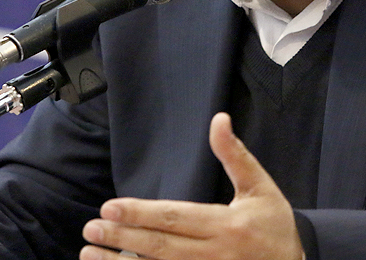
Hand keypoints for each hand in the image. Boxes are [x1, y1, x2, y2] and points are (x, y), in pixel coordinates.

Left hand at [81, 112, 303, 259]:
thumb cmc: (275, 224)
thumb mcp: (260, 187)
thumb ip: (235, 155)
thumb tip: (219, 120)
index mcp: (226, 225)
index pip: (175, 218)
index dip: (141, 214)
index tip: (111, 207)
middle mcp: (214, 254)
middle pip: (161, 247)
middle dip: (123, 237)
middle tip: (91, 229)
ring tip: (91, 254)